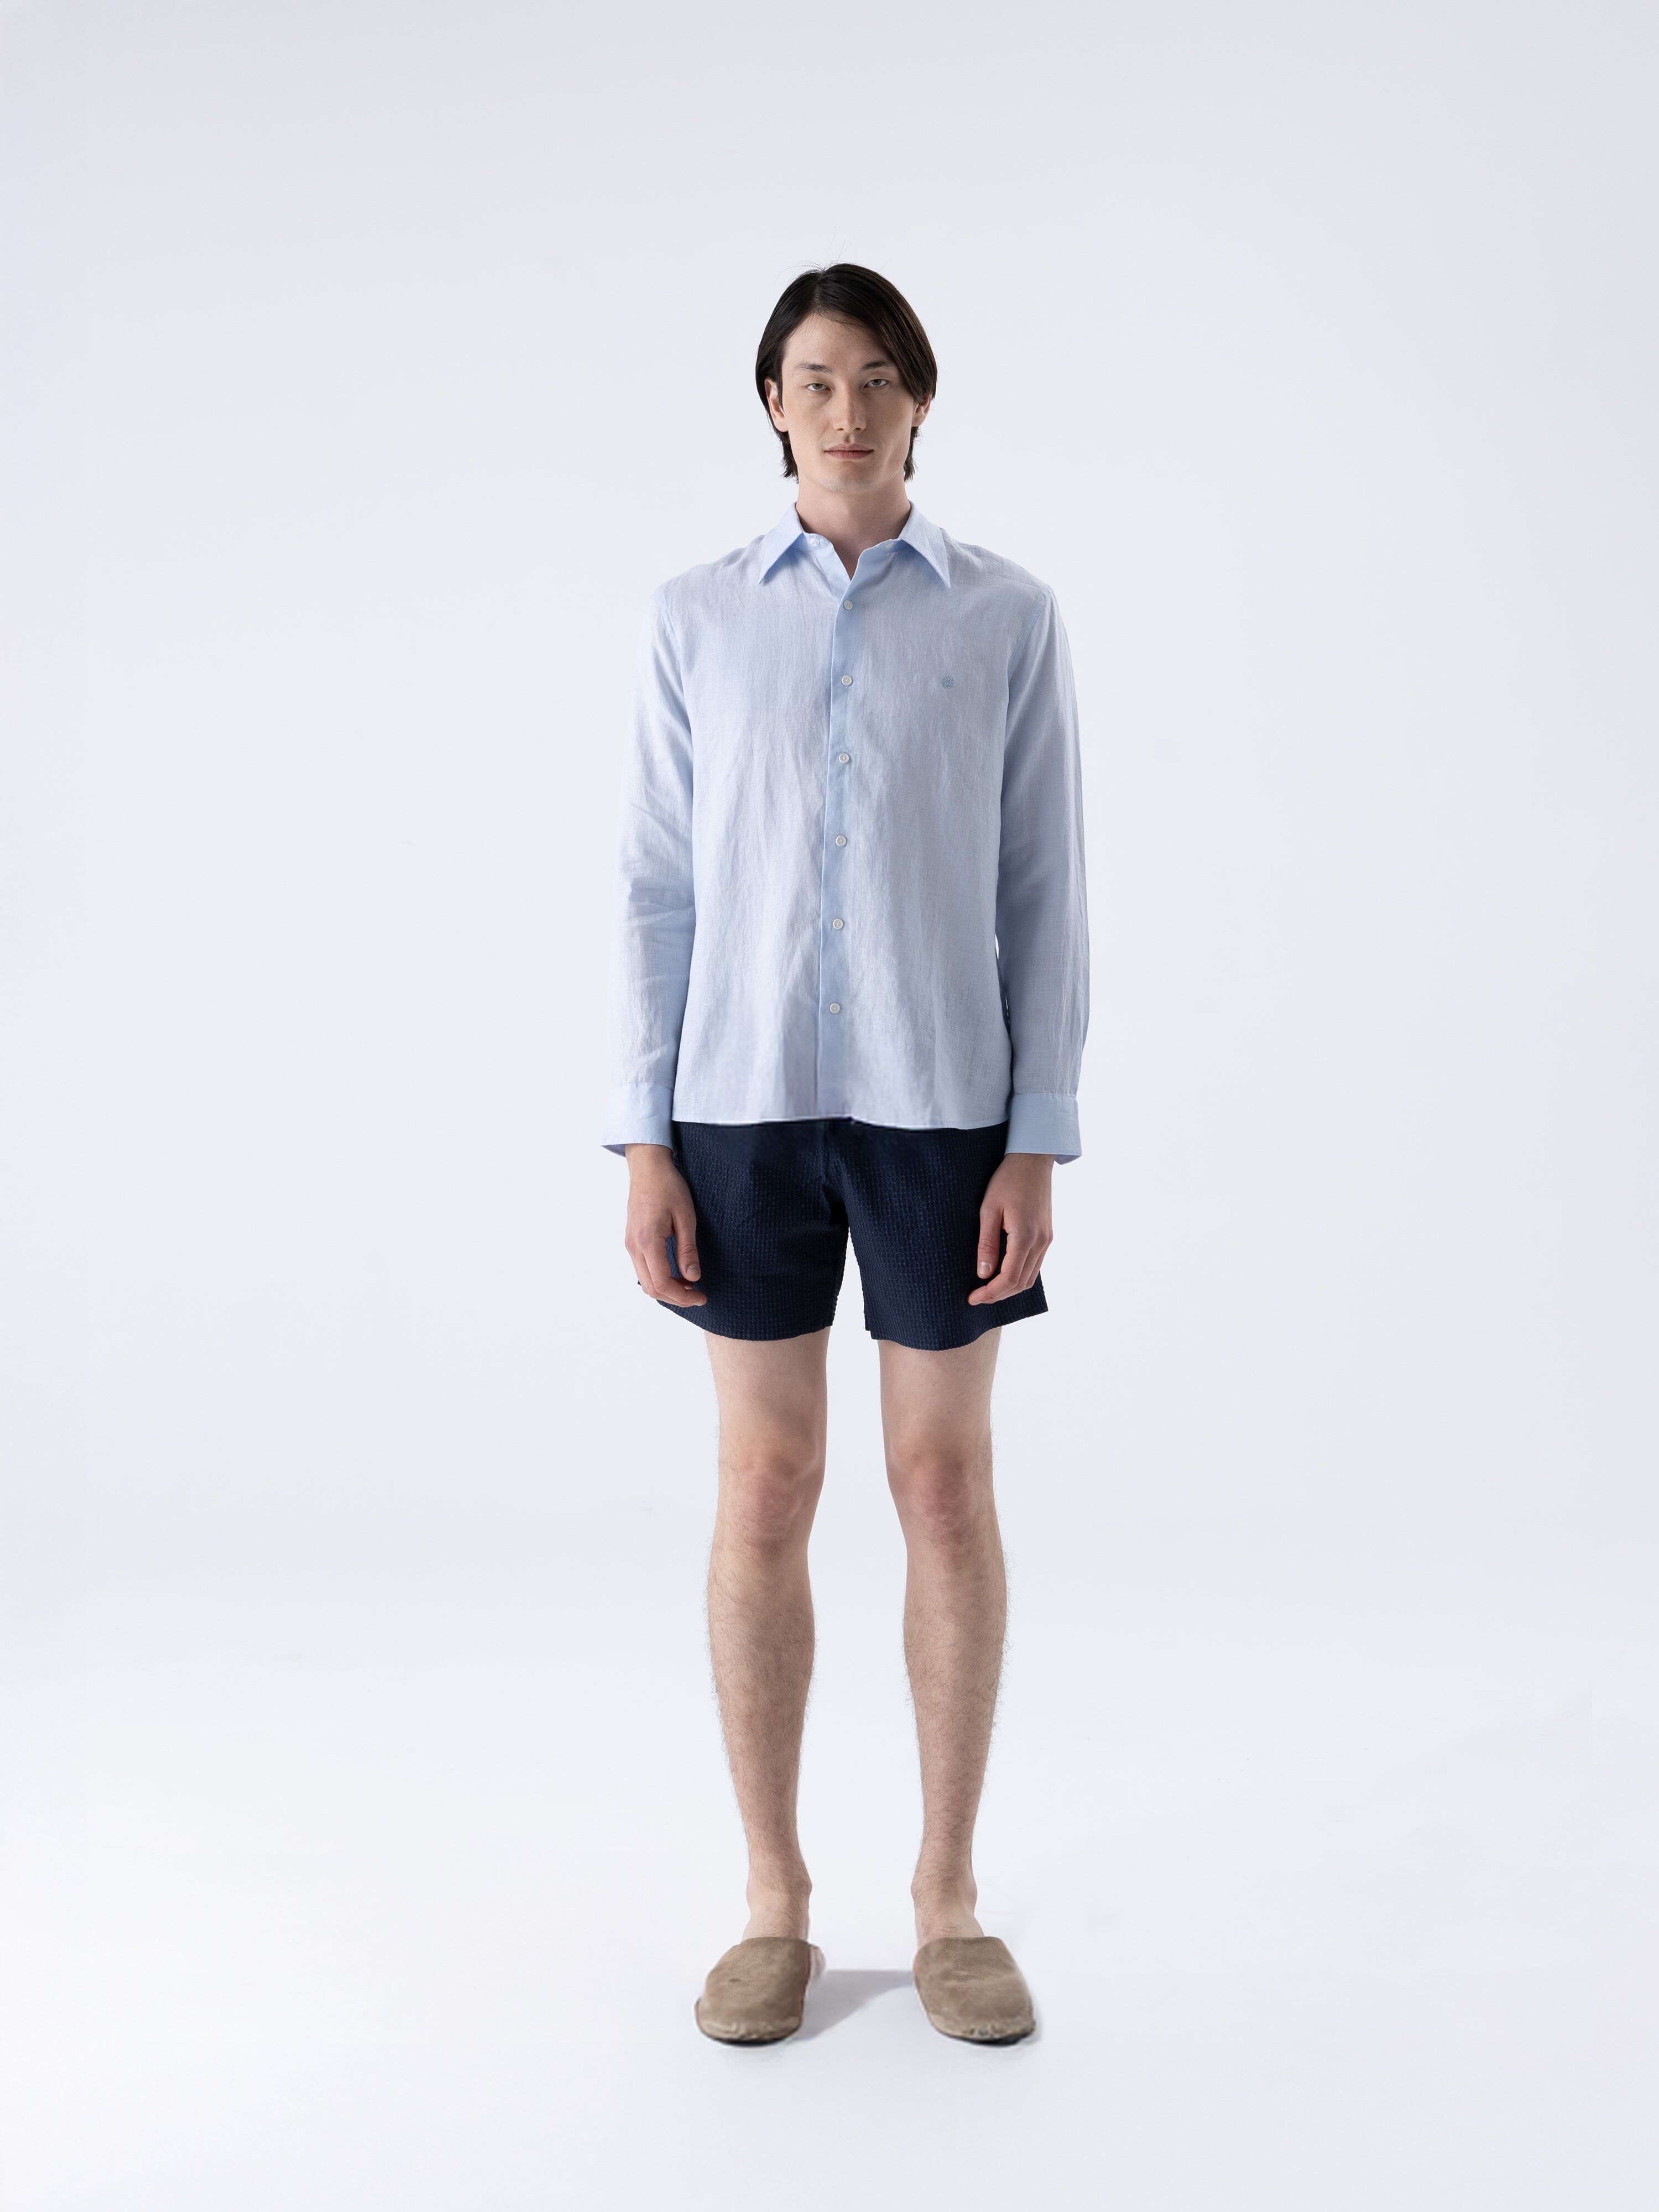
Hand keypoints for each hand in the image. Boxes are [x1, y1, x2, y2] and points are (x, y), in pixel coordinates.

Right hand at [623, 1144, 707, 1305]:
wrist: (647, 1168)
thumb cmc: (668, 1186)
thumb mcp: (686, 1217)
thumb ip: (687, 1250)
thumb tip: (692, 1277)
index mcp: (648, 1241)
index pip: (662, 1283)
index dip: (682, 1296)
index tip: (701, 1296)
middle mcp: (634, 1246)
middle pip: (651, 1288)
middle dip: (675, 1298)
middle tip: (698, 1295)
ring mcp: (630, 1244)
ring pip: (645, 1281)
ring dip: (667, 1289)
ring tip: (690, 1286)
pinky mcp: (632, 1241)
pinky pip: (643, 1270)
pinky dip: (659, 1278)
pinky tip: (676, 1274)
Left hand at [967, 1152, 1053, 1303]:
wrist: (1033, 1160)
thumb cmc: (1007, 1180)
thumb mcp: (989, 1209)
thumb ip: (987, 1244)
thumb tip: (983, 1274)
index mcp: (1025, 1237)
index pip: (1009, 1279)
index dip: (990, 1293)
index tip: (972, 1298)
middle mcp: (1040, 1242)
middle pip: (1021, 1283)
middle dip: (998, 1295)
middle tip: (977, 1297)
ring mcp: (1047, 1240)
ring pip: (1030, 1277)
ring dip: (1010, 1288)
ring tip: (988, 1288)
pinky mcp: (1047, 1235)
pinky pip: (1035, 1265)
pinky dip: (1019, 1276)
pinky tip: (1003, 1273)